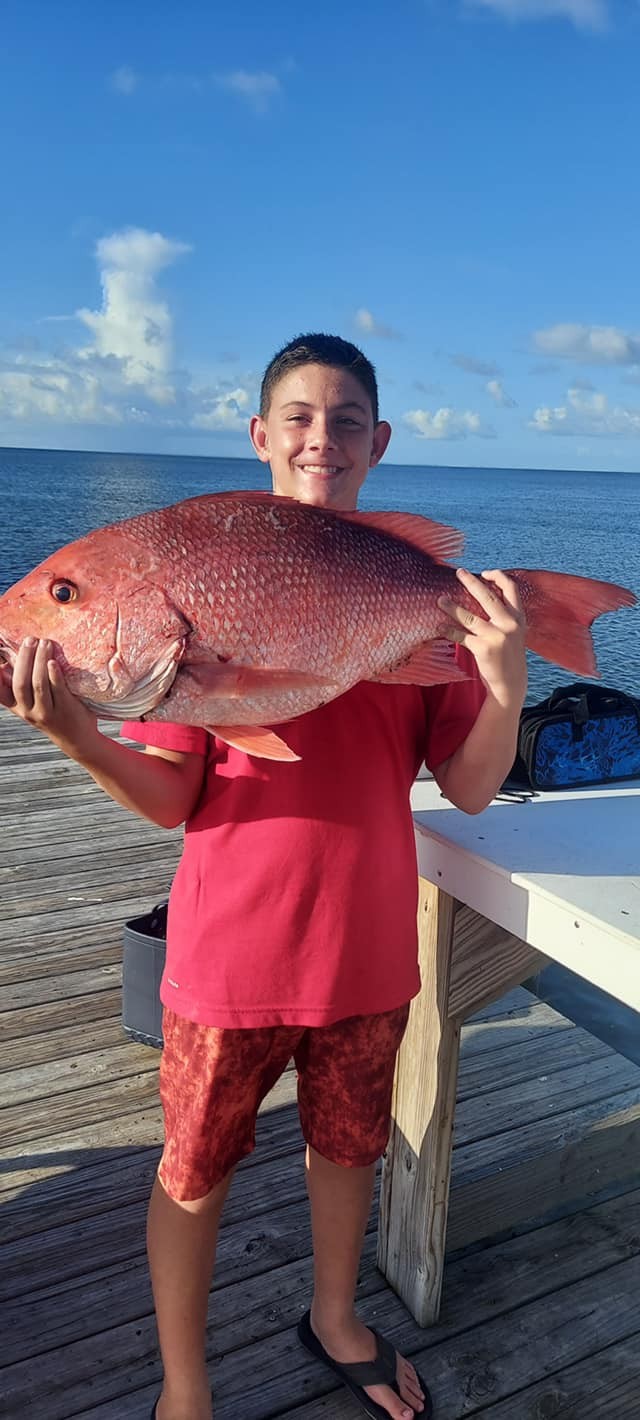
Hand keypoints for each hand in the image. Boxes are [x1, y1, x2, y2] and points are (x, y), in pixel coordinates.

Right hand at [0, 637, 97, 751]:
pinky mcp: (65, 710)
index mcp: (17, 707)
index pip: (1, 693)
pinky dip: (54, 674)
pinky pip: (58, 690)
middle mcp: (28, 712)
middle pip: (20, 683)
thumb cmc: (52, 714)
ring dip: (40, 661)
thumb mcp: (32, 704)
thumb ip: (23, 686)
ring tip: (45, 643)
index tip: (0, 663)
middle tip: (30, 640)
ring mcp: (47, 712)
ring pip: (39, 684)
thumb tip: (12, 658)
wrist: (77, 739)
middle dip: (24, 658)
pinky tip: (53, 661)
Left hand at [437, 568, 527, 710]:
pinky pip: (461, 636)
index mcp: (518, 617)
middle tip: (458, 573)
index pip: (511, 589)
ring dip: (452, 607)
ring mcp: (497, 636)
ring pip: (469, 616)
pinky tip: (440, 627)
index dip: (498, 577)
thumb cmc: (508, 655)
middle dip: (471, 582)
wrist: (511, 684)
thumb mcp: (514, 633)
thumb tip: (482, 595)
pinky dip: (449, 631)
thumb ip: (504, 616)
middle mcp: (510, 624)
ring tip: (440, 600)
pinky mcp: (483, 649)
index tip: (484, 573)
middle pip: (487, 597)